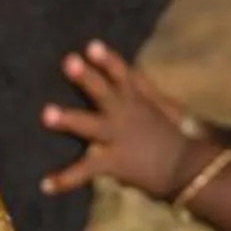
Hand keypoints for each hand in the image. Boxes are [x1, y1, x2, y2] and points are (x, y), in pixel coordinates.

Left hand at [42, 39, 217, 202]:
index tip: (91, 45)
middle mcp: (124, 114)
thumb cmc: (171, 133)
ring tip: (46, 114)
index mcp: (136, 97)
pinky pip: (85, 172)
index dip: (107, 59)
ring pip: (89, 126)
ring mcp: (116, 138)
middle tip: (69, 61)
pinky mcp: (112, 163)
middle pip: (103, 92)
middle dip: (87, 78)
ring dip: (68, 119)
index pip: (121, 73)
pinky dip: (65, 179)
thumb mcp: (164, 104)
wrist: (186, 170)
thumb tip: (129, 67)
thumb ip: (144, 85)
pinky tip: (44, 184)